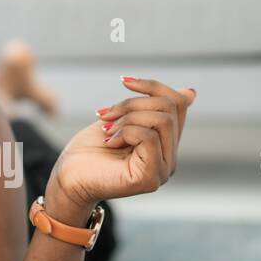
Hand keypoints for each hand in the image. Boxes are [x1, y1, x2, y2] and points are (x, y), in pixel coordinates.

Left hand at [47, 76, 196, 212]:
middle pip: (169, 109)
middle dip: (132, 103)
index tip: (124, 81)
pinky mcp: (151, 178)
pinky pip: (149, 138)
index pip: (177, 104)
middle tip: (105, 114)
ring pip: (161, 121)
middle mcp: (170, 158)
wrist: (68, 177)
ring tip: (106, 130)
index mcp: (166, 143)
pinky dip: (125, 132)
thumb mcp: (123, 120)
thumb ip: (151, 109)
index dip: (152, 86)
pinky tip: (109, 142)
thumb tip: (191, 92)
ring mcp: (163, 170)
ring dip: (127, 118)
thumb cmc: (91, 150)